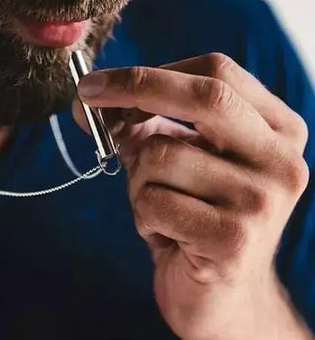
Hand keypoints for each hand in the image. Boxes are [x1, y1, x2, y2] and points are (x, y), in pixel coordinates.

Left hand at [73, 53, 310, 338]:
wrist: (220, 295)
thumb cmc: (192, 213)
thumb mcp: (173, 156)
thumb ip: (141, 121)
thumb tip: (89, 98)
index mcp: (276, 129)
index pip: (216, 72)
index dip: (149, 71)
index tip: (99, 82)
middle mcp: (282, 160)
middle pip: (206, 96)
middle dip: (134, 87)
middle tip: (86, 94)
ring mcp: (263, 201)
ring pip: (163, 154)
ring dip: (138, 179)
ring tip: (158, 205)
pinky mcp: (234, 241)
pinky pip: (153, 201)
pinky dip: (142, 214)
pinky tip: (165, 233)